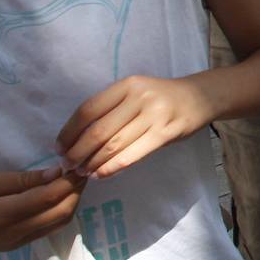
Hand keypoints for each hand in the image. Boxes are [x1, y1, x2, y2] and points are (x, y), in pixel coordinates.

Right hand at [0, 167, 84, 259]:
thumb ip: (19, 180)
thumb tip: (54, 172)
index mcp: (3, 215)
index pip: (48, 197)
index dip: (68, 180)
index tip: (77, 162)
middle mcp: (15, 233)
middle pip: (61, 211)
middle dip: (76, 190)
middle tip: (81, 169)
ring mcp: (19, 242)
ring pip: (60, 222)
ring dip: (73, 201)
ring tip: (74, 180)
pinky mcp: (19, 246)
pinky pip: (50, 229)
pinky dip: (63, 211)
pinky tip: (61, 195)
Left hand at [57, 75, 212, 178]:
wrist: (200, 97)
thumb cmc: (160, 97)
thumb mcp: (136, 92)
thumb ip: (111, 109)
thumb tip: (75, 138)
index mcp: (127, 85)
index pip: (88, 109)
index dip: (68, 131)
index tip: (59, 148)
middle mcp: (140, 97)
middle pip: (98, 130)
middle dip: (77, 152)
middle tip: (67, 166)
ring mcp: (155, 115)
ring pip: (114, 144)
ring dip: (93, 163)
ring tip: (83, 172)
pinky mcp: (166, 132)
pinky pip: (133, 154)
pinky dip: (113, 167)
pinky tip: (101, 175)